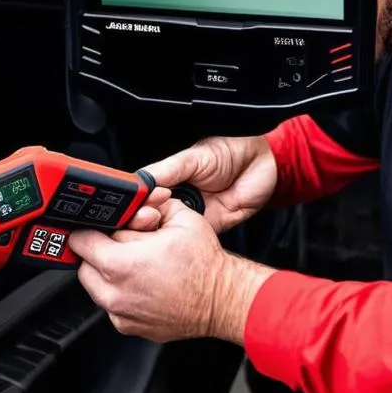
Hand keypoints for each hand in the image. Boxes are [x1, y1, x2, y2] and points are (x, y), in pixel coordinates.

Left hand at [68, 199, 273, 342]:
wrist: (222, 300)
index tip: (96, 227)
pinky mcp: (128, 326)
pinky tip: (142, 282)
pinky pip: (111, 304)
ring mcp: (121, 314)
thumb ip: (147, 206)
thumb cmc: (205, 264)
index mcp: (121, 264)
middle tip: (119, 243)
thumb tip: (134, 203)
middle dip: (97, 251)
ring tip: (134, 263)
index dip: (89, 229)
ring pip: (95, 287)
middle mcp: (115, 293)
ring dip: (106, 273)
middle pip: (84, 265)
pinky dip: (120, 292)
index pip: (80, 242)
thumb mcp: (178, 217)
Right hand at [129, 135, 277, 233]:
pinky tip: (174, 236)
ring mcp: (191, 215)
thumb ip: (167, 170)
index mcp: (167, 179)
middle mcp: (176, 199)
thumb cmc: (229, 152)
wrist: (262, 163)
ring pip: (167, 231)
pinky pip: (191, 239)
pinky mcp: (208, 229)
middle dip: (143, 220)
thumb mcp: (194, 157)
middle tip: (145, 216)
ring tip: (156, 223)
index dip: (133, 203)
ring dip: (161, 232)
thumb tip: (140, 180)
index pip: (141, 195)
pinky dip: (182, 240)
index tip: (129, 207)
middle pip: (150, 216)